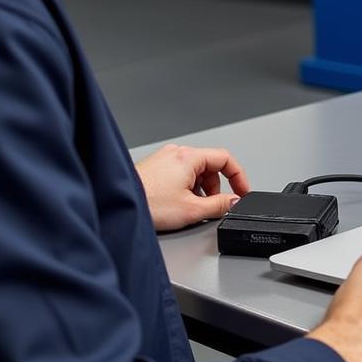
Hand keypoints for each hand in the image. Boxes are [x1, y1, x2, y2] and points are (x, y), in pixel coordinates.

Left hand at [135, 144, 250, 230]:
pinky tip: (176, 204)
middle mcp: (176, 152)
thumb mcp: (192, 209)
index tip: (241, 191)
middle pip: (209, 165)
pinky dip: (185, 187)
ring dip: (200, 189)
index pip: (225, 159)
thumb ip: (219, 205)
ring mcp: (164, 158)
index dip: (238, 176)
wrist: (119, 205)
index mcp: (189, 156)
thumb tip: (233, 202)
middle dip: (215, 187)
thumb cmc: (148, 204)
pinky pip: (180, 173)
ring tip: (190, 208)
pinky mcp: (154, 166)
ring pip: (194, 170)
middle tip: (212, 206)